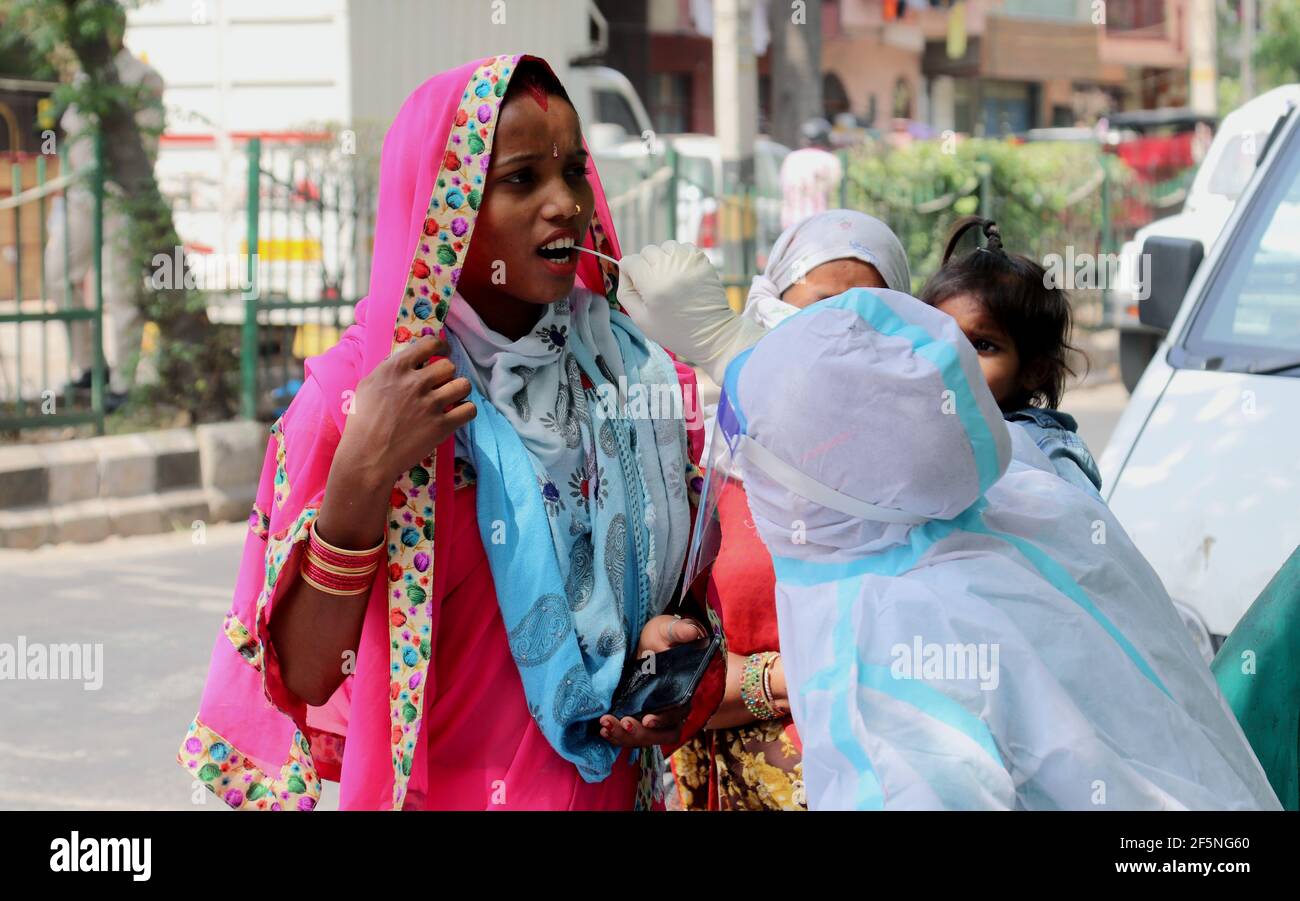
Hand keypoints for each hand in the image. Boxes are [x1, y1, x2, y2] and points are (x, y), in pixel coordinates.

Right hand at [335, 333, 475, 488]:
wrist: (367, 457)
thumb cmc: (361, 422)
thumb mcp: (367, 386)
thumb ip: (388, 370)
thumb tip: (407, 361)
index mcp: (396, 369)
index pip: (430, 344)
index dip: (441, 347)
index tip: (444, 352)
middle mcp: (415, 383)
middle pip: (449, 366)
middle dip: (447, 374)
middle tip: (442, 384)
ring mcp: (431, 404)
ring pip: (463, 385)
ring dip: (459, 390)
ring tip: (452, 398)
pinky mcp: (442, 426)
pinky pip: (469, 409)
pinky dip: (466, 411)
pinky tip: (457, 414)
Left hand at [598, 614, 706, 747]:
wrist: (649, 642)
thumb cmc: (662, 635)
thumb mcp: (668, 629)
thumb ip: (681, 631)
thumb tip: (692, 632)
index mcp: (681, 692)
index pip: (677, 714)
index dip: (664, 720)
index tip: (647, 719)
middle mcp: (670, 710)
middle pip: (660, 735)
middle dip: (639, 734)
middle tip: (617, 723)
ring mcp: (652, 715)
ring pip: (644, 738)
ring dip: (624, 737)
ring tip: (605, 726)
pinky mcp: (636, 716)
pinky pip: (630, 734)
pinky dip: (616, 735)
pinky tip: (602, 729)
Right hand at [617, 240, 764, 382]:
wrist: (711, 332)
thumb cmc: (673, 330)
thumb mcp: (640, 319)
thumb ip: (626, 293)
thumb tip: (624, 272)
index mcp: (652, 283)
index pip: (630, 261)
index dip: (629, 273)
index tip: (638, 286)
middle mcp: (669, 266)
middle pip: (646, 251)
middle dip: (646, 265)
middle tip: (656, 285)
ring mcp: (687, 260)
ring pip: (664, 247)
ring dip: (663, 258)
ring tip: (670, 278)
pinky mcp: (701, 259)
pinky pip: (682, 248)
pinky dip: (679, 257)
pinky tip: (682, 274)